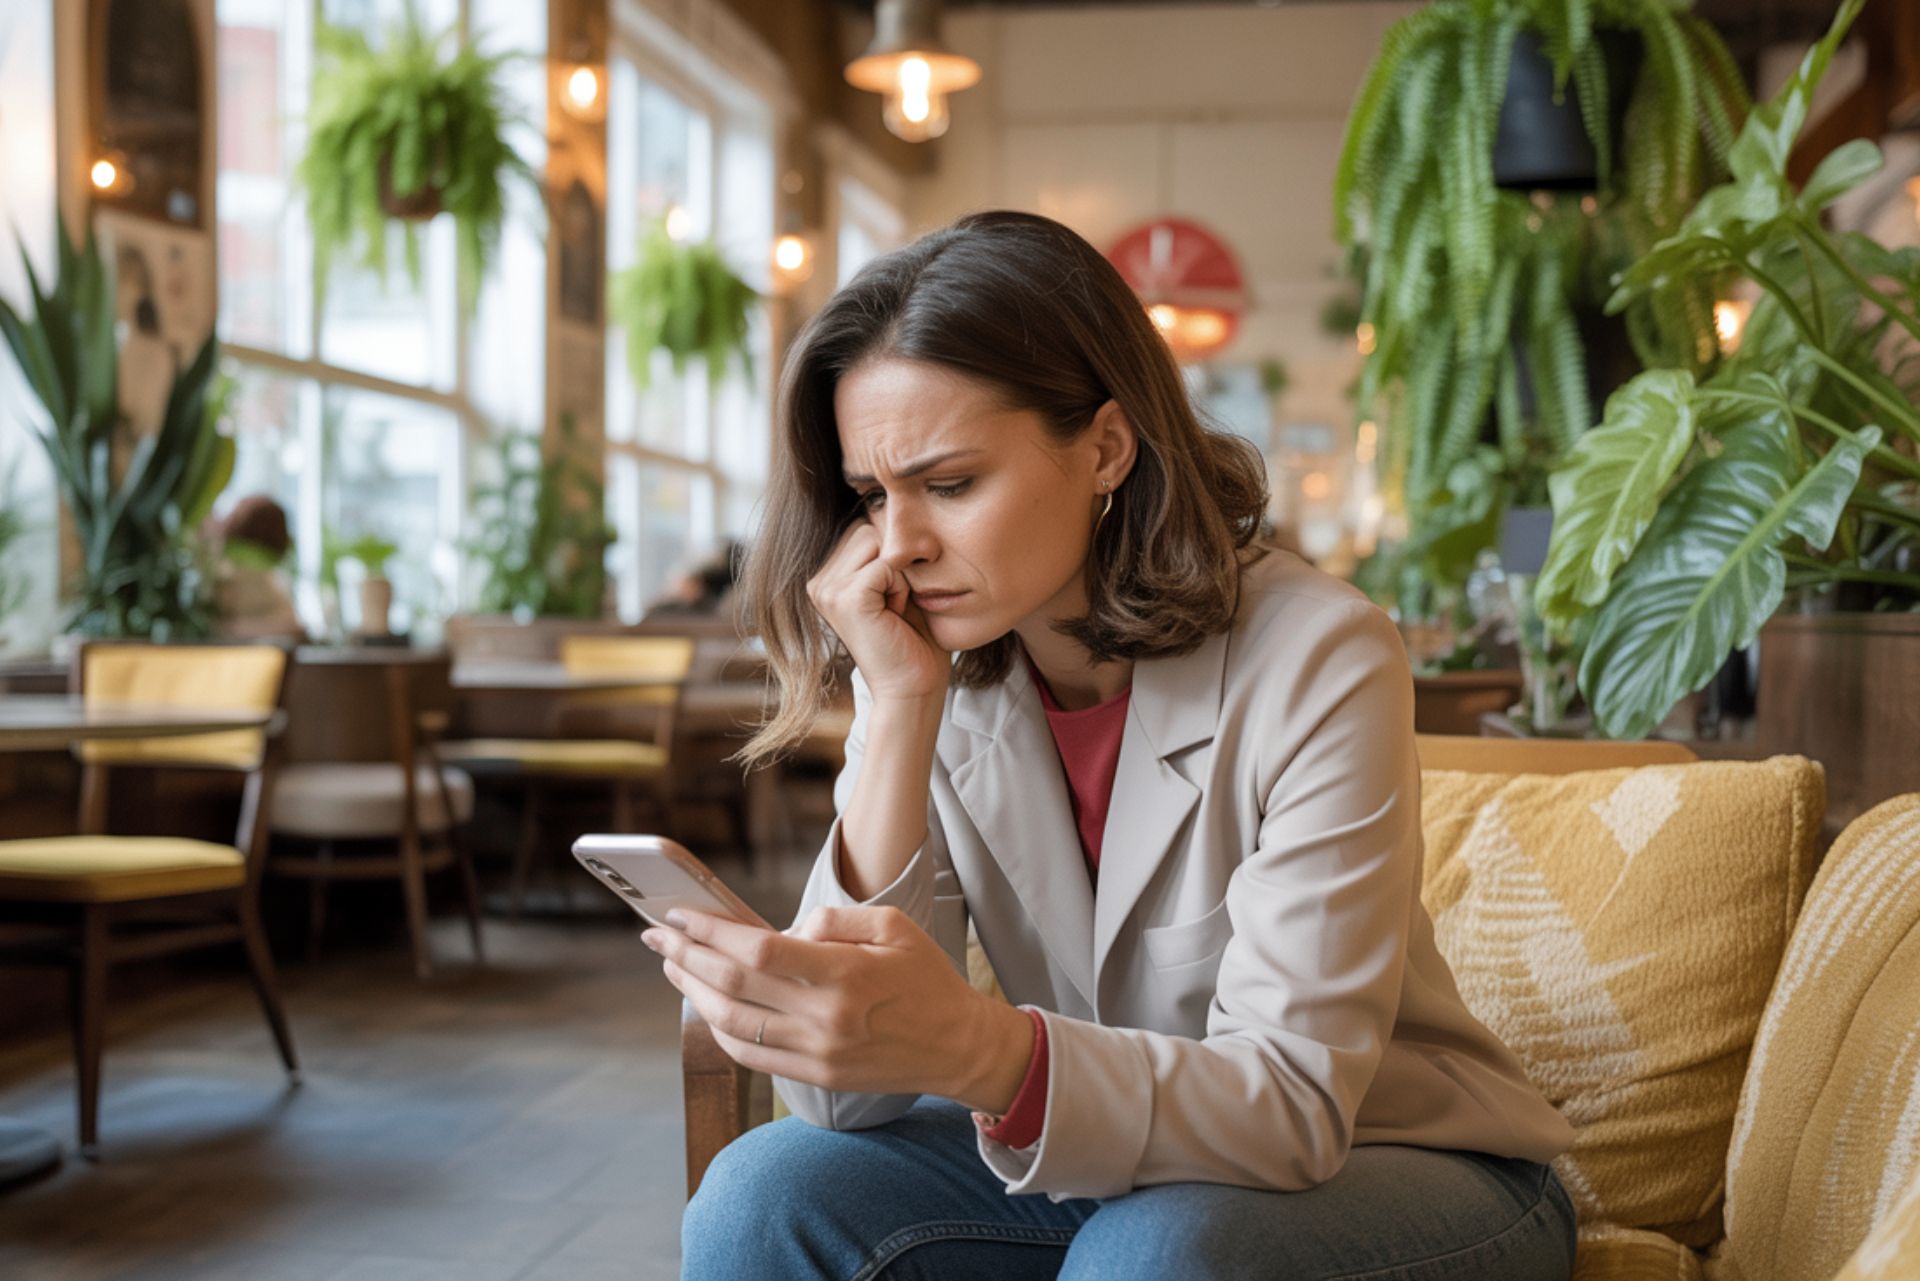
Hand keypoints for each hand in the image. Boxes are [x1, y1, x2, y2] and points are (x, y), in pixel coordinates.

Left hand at [644, 905, 1032, 1110]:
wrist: (958, 1047)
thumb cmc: (928, 979)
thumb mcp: (894, 926)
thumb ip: (835, 920)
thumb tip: (786, 928)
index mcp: (846, 973)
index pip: (758, 950)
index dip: (711, 932)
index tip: (682, 915)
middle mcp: (826, 1017)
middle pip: (734, 985)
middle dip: (686, 956)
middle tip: (656, 936)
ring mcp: (818, 1052)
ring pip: (733, 1024)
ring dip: (692, 993)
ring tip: (673, 966)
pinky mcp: (816, 1075)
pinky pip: (751, 1054)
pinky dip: (719, 1029)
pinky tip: (706, 1005)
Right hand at [806, 520, 950, 704]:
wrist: (913, 688)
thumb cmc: (913, 639)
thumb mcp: (896, 584)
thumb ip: (885, 549)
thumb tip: (887, 504)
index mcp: (828, 575)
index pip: (864, 525)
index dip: (892, 552)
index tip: (894, 595)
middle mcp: (819, 580)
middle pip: (869, 527)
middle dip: (894, 560)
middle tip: (896, 604)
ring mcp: (827, 589)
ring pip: (878, 540)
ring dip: (898, 573)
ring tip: (894, 608)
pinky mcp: (844, 598)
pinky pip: (886, 564)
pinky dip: (901, 588)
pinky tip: (894, 615)